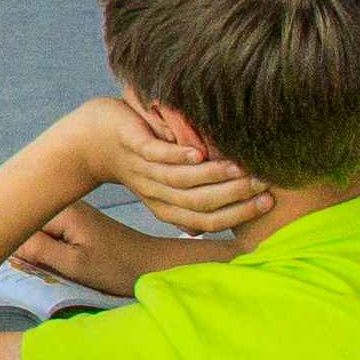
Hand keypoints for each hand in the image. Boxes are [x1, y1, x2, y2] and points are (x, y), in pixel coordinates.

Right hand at [8, 204, 141, 296]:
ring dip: (38, 249)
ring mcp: (72, 212)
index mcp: (62, 210)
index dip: (12, 244)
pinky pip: (51, 234)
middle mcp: (65, 204)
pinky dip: (50, 248)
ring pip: (37, 230)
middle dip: (24, 246)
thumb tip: (4, 241)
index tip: (17, 264)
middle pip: (26, 224)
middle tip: (38, 267)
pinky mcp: (79, 223)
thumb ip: (38, 250)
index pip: (17, 224)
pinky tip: (61, 261)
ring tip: (51, 265)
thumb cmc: (118, 268)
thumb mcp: (74, 264)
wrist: (154, 265)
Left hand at [98, 99, 273, 236]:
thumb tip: (235, 204)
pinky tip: (200, 151)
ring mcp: (144, 171)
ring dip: (212, 176)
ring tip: (240, 167)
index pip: (207, 220)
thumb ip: (197, 191)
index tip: (269, 201)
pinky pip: (157, 155)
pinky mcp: (133, 146)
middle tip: (264, 181)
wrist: (90, 139)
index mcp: (167, 207)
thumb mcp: (167, 180)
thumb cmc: (140, 156)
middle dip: (234, 196)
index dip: (238, 214)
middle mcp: (156, 194)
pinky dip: (178, 156)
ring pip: (181, 182)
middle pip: (199, 205)